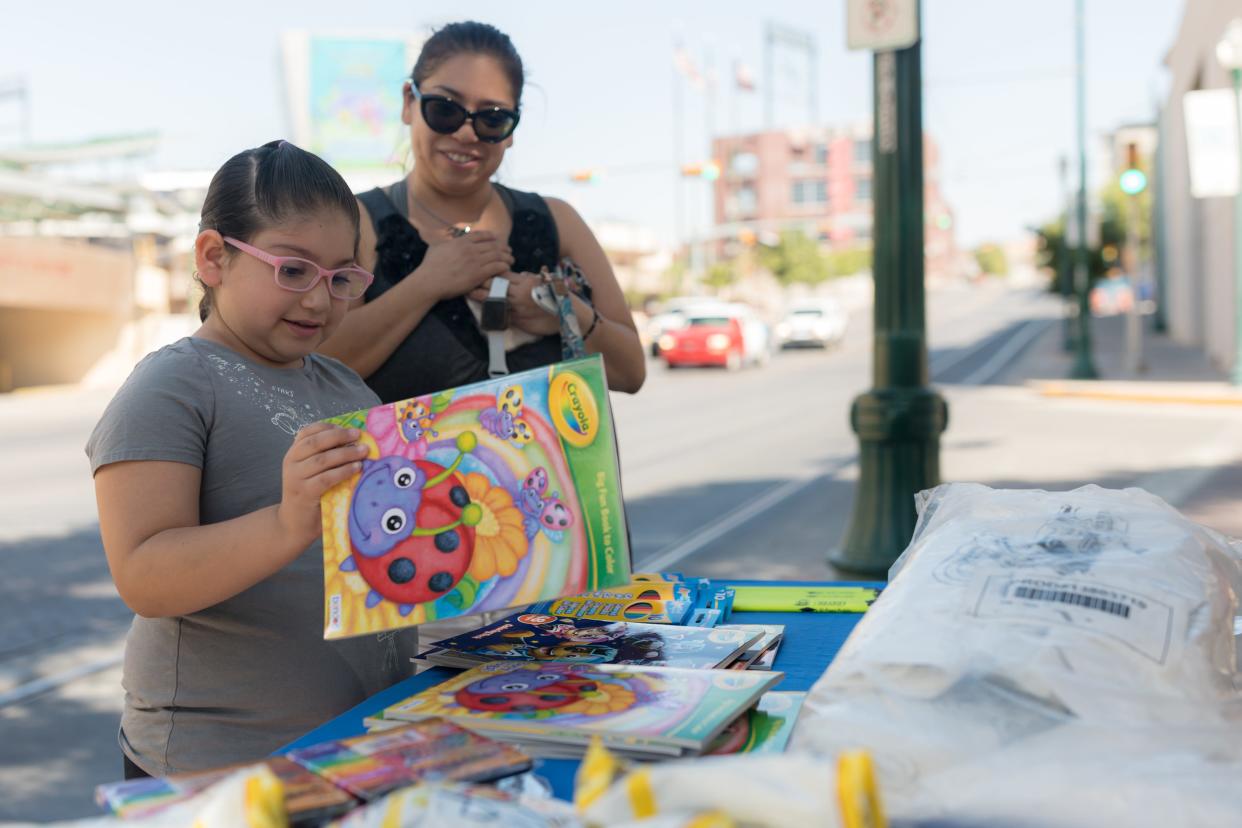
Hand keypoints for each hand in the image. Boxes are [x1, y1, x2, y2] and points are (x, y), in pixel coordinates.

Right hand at [276, 423, 367, 549]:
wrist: (295, 523)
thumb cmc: (310, 495)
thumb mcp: (312, 472)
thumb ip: (325, 456)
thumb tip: (353, 441)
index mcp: (293, 454)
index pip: (306, 432)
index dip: (327, 427)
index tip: (347, 427)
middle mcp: (291, 463)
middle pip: (316, 442)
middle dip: (339, 436)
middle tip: (359, 435)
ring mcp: (296, 478)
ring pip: (323, 460)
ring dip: (346, 453)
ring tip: (363, 451)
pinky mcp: (305, 493)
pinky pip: (326, 478)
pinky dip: (343, 471)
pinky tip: (356, 468)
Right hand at [417, 230, 513, 301]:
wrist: (430, 281)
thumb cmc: (429, 266)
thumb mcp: (436, 247)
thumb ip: (444, 242)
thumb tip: (445, 239)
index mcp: (461, 242)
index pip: (481, 235)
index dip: (491, 237)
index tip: (497, 239)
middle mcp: (470, 249)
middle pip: (492, 245)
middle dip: (503, 247)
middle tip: (509, 251)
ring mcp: (475, 261)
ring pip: (497, 255)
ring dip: (506, 257)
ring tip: (511, 260)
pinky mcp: (478, 274)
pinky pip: (496, 267)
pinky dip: (503, 266)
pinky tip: (506, 268)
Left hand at [469, 272, 561, 335]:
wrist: (566, 315)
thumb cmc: (555, 296)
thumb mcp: (541, 282)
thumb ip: (524, 279)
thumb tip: (510, 275)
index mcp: (525, 282)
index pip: (502, 274)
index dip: (490, 271)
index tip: (479, 269)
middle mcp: (519, 294)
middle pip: (494, 286)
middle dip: (480, 283)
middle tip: (468, 280)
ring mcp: (518, 308)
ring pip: (494, 300)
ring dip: (480, 297)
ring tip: (469, 293)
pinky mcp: (518, 321)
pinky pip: (501, 315)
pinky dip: (491, 312)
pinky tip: (482, 310)